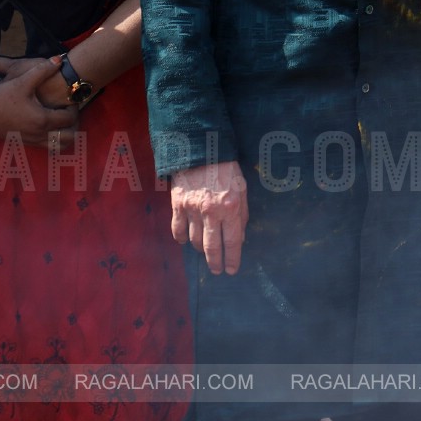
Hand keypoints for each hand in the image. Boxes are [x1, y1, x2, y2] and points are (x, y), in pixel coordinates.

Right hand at [0, 52, 78, 145]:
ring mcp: (31, 141)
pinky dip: (54, 139)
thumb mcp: (22, 80)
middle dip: (74, 124)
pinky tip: (49, 124)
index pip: (69, 118)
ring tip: (62, 120)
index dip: (74, 108)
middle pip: (69, 136)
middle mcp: (38, 134)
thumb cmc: (1, 96)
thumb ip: (42, 70)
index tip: (70, 99)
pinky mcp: (24, 143)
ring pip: (59, 146)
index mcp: (41, 119)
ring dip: (65, 135)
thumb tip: (60, 59)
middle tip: (69, 111)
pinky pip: (47, 147)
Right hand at [171, 160, 247, 274]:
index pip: (232, 241)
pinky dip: (181, 238)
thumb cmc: (226, 169)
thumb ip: (242, 215)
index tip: (232, 270)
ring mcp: (192, 209)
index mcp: (230, 207)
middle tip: (217, 271)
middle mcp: (211, 212)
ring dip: (200, 249)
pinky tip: (185, 241)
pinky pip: (177, 229)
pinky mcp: (177, 205)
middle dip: (215, 262)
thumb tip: (240, 239)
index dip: (232, 259)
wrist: (201, 149)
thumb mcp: (242, 190)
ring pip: (194, 240)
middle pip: (211, 246)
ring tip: (204, 252)